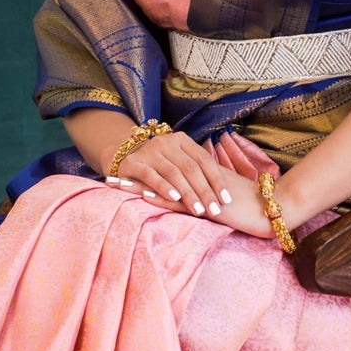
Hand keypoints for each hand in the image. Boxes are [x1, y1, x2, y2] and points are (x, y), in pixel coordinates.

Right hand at [107, 129, 235, 218]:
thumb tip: (224, 194)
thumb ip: (196, 172)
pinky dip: (164, 187)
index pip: (204, 160)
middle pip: (191, 168)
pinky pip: (151, 175)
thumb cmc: (159, 167)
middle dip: (205, 191)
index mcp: (182, 140)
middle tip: (215, 210)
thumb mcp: (179, 164)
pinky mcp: (133, 162)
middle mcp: (166, 141)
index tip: (226, 200)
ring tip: (199, 210)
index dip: (217, 180)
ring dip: (188, 193)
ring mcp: (149, 151)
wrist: (123, 159)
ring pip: (174, 172)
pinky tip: (175, 199)